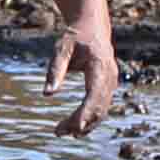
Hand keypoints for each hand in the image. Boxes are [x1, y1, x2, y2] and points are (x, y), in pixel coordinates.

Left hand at [46, 16, 118, 137]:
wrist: (92, 28)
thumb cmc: (75, 37)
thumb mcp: (61, 48)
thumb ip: (55, 70)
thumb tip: (47, 94)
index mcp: (100, 64)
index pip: (95, 93)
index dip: (86, 112)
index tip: (75, 128)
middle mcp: (110, 75)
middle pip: (98, 106)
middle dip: (80, 122)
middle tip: (58, 132)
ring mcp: (112, 82)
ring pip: (102, 110)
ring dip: (84, 124)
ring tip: (62, 132)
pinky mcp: (109, 87)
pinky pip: (102, 107)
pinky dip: (89, 118)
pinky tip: (74, 126)